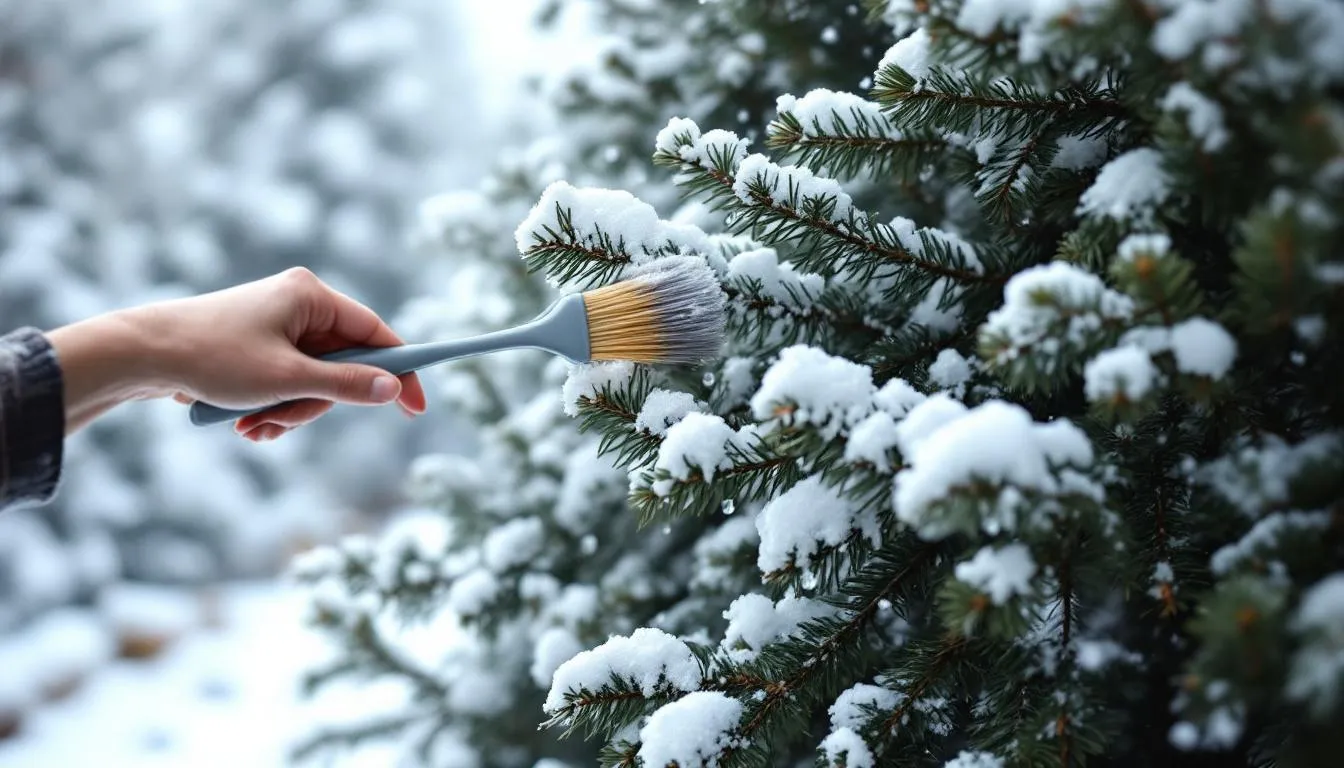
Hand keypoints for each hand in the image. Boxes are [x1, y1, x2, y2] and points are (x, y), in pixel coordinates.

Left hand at [47, 268, 426, 439]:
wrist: (139, 355)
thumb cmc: (212, 357)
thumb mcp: (287, 378)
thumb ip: (345, 385)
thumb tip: (392, 389)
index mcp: (311, 296)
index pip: (376, 333)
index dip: (400, 371)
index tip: (415, 408)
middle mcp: (298, 304)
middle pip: (342, 365)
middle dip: (316, 403)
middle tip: (283, 420)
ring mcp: (276, 324)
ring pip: (312, 380)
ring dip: (288, 411)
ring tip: (254, 426)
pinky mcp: (256, 344)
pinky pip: (286, 382)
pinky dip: (271, 406)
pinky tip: (244, 422)